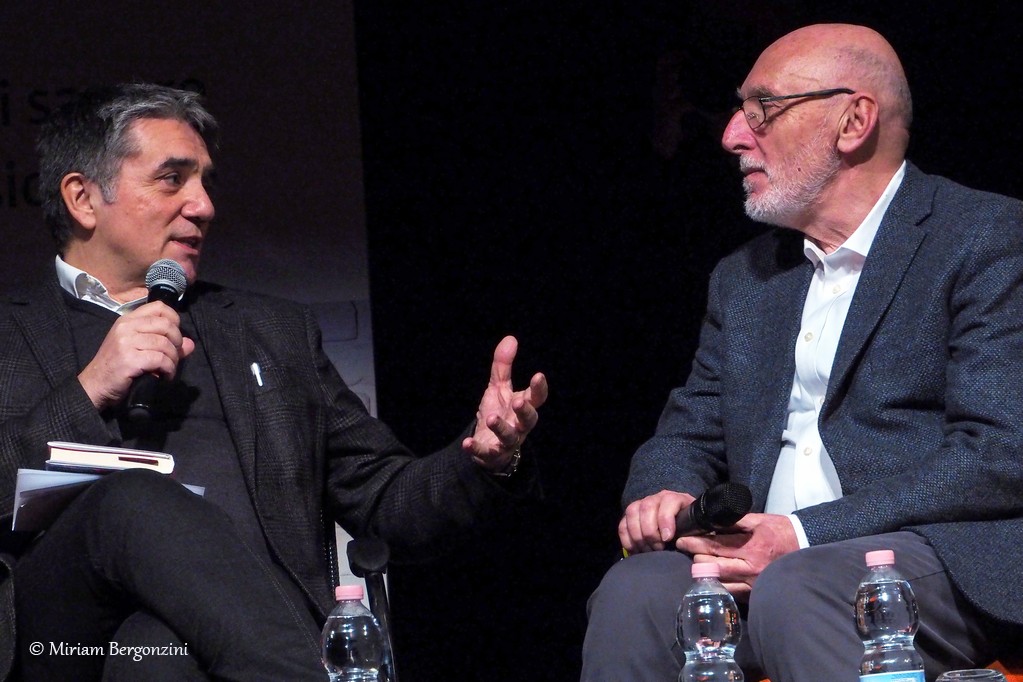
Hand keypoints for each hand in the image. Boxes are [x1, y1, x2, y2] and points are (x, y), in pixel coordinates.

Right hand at [78, 301, 194, 409]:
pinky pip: (160, 359)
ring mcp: (126, 342)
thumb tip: (190, 344)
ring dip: (173, 360)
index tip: (174, 336)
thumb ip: (165, 344)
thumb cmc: (117, 366)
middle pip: (166, 324)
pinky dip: (168, 369)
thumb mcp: (139, 349)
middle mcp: (126, 327)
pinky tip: (165, 377)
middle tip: (174, 356)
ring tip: (168, 369)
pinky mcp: (129, 359)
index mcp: (128, 320)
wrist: (94, 385)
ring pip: (165, 344)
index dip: (174, 319)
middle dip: (177, 342)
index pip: (159, 307)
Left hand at [462, 335, 547, 472]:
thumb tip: (510, 338)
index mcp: (523, 407)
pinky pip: (486, 453)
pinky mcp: (492, 454)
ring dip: (501, 427)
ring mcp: (507, 441)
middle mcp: (519, 425)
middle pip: (529, 420)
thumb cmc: (499, 413)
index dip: (539, 388)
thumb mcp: (499, 388)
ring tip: (490, 418)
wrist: (490, 445)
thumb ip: (504, 366)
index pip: (537, 398)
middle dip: (525, 411)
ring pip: (509, 437)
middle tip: (518, 400)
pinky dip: (477, 449)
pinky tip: (467, 444)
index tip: (538, 375)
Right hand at [619, 490, 695, 553]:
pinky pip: (622, 524)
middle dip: (651, 531)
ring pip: (632, 512)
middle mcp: (657, 498)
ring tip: (647, 550)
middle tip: (658, 548)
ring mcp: (642, 504)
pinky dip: (627, 539)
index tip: (667, 538)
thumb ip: (698, 535)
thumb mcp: (699, 529)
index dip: (666, 519)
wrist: (680, 524)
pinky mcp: (631, 516)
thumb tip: (687, 543)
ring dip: (638, 535)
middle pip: (647, 507)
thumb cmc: (691, 528)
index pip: (668, 501)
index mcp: (676, 499)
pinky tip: (635, 550)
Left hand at [675, 513, 798, 600]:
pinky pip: (730, 591)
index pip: (715, 546)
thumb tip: (711, 521)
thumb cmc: (780, 531)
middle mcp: (751, 568)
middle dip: (695, 557)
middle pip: (713, 566)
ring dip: (704, 572)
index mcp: (752, 547)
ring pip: (719, 581)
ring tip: (696, 561)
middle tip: (685, 549)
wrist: (804, 547)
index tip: (681, 540)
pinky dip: (718, 583)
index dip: (695, 543)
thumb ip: (735, 521)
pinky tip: (710, 575)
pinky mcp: (755, 593)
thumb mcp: (759, 520)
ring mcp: (753, 584)